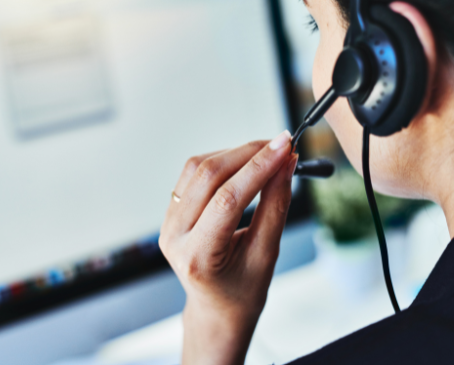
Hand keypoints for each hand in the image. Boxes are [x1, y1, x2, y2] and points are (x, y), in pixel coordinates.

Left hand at [159, 131, 297, 364]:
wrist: (217, 307)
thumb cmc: (243, 290)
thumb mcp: (267, 254)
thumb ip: (276, 206)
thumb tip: (286, 164)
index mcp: (197, 257)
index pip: (228, 199)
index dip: (259, 168)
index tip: (285, 147)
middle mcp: (174, 236)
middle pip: (209, 176)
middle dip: (249, 154)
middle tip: (282, 144)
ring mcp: (168, 222)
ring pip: (198, 168)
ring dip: (235, 153)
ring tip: (267, 154)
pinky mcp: (171, 210)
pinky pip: (193, 174)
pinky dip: (221, 161)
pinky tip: (244, 163)